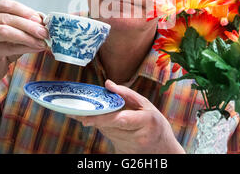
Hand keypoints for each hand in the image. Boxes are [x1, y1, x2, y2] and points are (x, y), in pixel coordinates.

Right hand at [0, 0, 47, 88]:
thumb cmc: (4, 47)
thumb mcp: (16, 32)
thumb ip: (26, 25)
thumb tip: (44, 22)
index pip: (8, 5)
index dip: (25, 11)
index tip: (40, 19)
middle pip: (8, 18)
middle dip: (29, 25)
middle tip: (44, 32)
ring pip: (6, 31)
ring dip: (27, 37)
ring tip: (42, 42)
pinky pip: (7, 47)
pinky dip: (25, 48)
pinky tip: (36, 48)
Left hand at [70, 80, 184, 153]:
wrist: (163, 150)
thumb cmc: (156, 124)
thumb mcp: (147, 105)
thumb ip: (127, 94)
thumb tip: (108, 84)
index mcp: (147, 121)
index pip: (120, 120)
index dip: (102, 118)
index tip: (85, 118)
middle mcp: (138, 138)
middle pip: (109, 126)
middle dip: (95, 117)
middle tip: (76, 111)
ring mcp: (130, 148)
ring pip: (106, 133)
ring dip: (100, 122)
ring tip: (98, 113)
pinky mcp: (123, 154)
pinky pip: (108, 139)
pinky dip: (105, 129)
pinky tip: (107, 124)